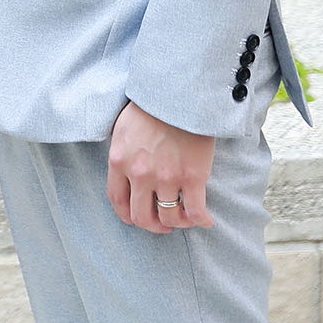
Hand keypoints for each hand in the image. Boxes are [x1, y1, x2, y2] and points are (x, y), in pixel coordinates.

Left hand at [107, 99, 215, 233]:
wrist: (177, 96)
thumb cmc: (150, 109)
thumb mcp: (122, 131)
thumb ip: (121, 156)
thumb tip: (124, 173)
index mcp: (119, 162)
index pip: (117, 200)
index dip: (127, 215)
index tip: (136, 218)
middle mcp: (140, 175)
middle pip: (141, 216)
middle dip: (151, 225)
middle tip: (161, 224)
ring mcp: (166, 178)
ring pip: (168, 217)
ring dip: (175, 223)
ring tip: (182, 218)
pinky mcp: (192, 178)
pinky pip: (195, 212)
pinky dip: (200, 221)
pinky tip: (204, 220)